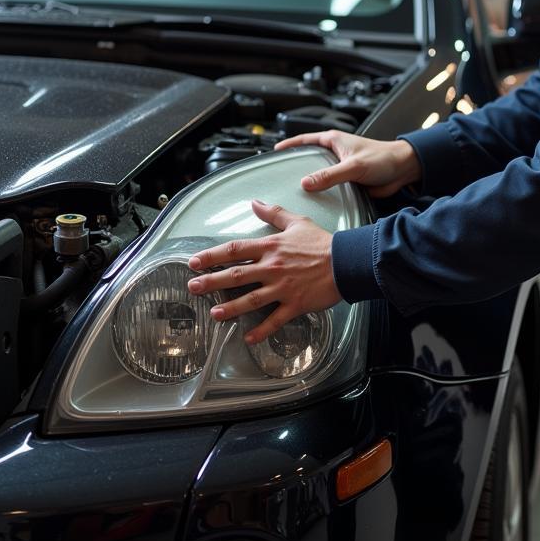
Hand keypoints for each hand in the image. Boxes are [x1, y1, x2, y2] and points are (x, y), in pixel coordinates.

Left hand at [187, 200, 340, 344]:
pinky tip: (248, 338)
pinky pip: (275, 320)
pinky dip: (261, 331)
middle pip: (235, 276)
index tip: (194, 262)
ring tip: (214, 314)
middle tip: (192, 288)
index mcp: (270, 247)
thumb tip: (254, 202)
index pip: (234, 250)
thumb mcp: (296, 222)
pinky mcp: (295, 304)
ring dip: (230, 308)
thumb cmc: (322, 242)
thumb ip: (273, 213)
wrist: (347, 261)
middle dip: (211, 282)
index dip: (211, 256)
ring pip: (250, 300)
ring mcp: (282, 288)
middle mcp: (272, 268)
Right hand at [274, 130, 419, 196]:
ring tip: (295, 193)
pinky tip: (317, 202)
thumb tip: (306, 183)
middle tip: (281, 176)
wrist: (404, 170)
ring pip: (320, 175)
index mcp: (334, 141)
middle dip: (296, 166)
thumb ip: (329, 175)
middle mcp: (336, 153)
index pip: (305, 139)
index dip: (289, 144)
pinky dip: (324, 193)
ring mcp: (341, 168)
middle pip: (309, 159)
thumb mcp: (353, 166)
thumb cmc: (384, 158)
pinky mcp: (348, 182)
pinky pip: (331, 188)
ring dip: (311, 183)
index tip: (275, 151)